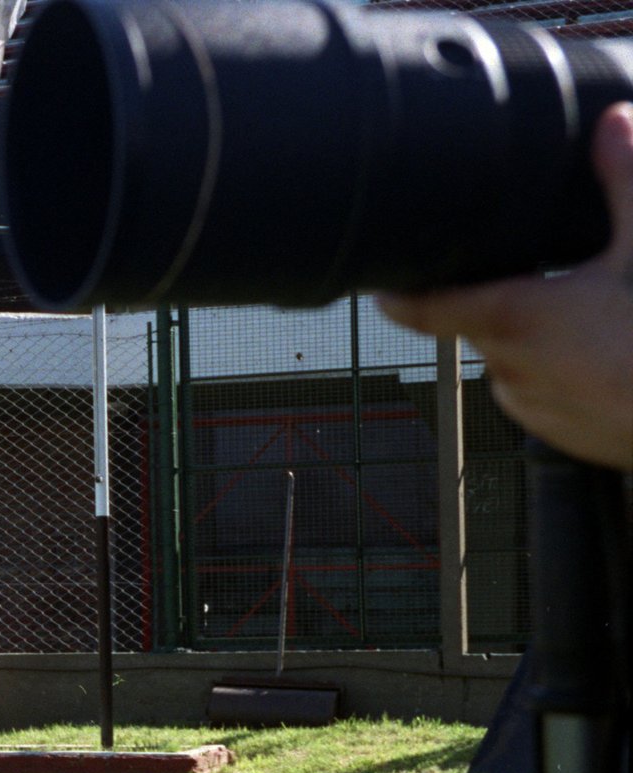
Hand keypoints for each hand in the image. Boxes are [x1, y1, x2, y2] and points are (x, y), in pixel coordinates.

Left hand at [377, 103, 632, 470]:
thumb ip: (624, 182)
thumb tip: (612, 123)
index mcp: (510, 319)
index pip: (419, 308)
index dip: (395, 293)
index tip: (381, 284)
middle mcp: (505, 367)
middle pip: (480, 322)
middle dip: (507, 298)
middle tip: (549, 279)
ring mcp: (529, 407)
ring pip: (514, 358)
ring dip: (539, 338)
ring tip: (593, 321)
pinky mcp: (556, 433)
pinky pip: (542, 394)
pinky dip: (563, 374)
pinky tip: (605, 359)